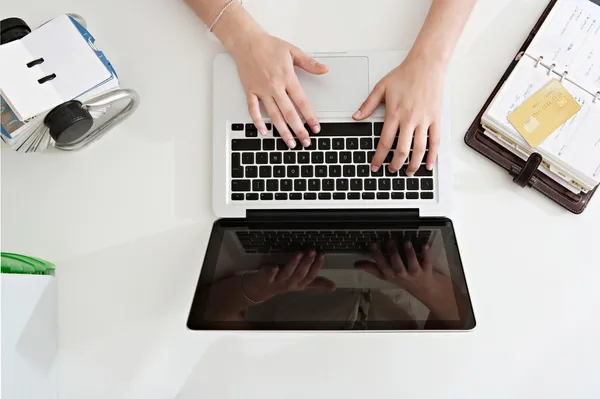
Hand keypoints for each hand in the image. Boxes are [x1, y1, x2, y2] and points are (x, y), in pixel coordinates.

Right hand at [229, 32, 328, 148]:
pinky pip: (253, 110)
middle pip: (289, 113)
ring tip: (290, 143)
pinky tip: (264, 132)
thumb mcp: (293, 51)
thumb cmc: (269, 45)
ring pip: (273, 115)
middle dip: (299, 130)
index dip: (310, 117)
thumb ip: (309, 63)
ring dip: (282, 131)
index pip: (302, 102)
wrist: (247, 41)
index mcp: (287, 77)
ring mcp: (261, 90)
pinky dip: (258, 122)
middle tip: (305, 141)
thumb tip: (324, 69)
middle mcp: (274, 86)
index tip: (316, 127)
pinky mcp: (250, 91)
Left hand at [242, 251, 335, 302]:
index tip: (322, 254)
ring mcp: (277, 281)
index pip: (311, 276)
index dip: (317, 266)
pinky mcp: (266, 278)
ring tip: (299, 253)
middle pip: (300, 275)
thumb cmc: (282, 283)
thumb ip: (316, 283)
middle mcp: (290, 284)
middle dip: (307, 263)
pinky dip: (272, 271)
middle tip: (313, 251)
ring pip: (287, 274)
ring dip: (294, 264)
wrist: (260, 290)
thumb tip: (334, 286)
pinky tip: (275, 266)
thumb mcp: (300, 284)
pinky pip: (269, 275)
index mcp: (299, 284)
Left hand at [353, 54, 443, 174]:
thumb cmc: (405, 74)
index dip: (379, 157)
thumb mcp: (381, 87)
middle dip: (395, 164)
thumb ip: (367, 105)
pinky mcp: (436, 119)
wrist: (426, 64)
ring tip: (408, 172)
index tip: (375, 166)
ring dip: (413, 164)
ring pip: (419, 149)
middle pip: (401, 150)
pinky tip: (428, 165)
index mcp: (394, 113)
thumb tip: (355, 117)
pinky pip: (435, 141)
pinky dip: (432, 155)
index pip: (384, 142)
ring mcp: (424, 120)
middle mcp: (410, 119)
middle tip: (391, 170)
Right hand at [354, 241, 450, 301]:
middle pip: (396, 266)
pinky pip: (427, 262)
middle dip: (392, 254)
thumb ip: (372, 268)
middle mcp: (402, 275)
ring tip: (406, 241)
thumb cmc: (403, 279)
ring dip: (409, 253)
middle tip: (389, 240)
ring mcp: (415, 274)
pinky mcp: (427, 270)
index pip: (382, 267)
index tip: (373, 244)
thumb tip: (356, 264)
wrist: (425, 290)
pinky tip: (424, 244)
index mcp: (391, 275)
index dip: (377, 256)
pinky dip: (426, 254)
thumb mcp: (386, 276)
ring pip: (411, 264)